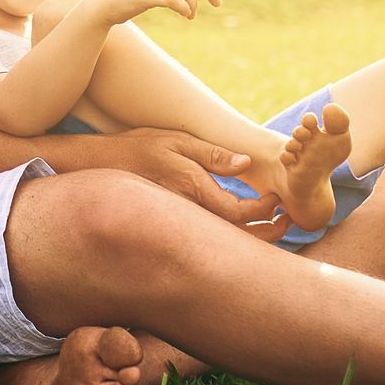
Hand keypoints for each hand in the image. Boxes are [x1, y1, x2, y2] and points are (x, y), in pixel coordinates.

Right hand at [105, 128, 291, 237]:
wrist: (96, 168)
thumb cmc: (137, 149)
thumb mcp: (176, 141)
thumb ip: (212, 155)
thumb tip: (246, 165)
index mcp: (192, 189)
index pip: (238, 212)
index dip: (263, 211)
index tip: (279, 200)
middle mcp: (187, 213)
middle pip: (235, 237)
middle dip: (266, 233)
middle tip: (288, 223)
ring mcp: (178, 224)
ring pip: (222, 243)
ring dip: (251, 239)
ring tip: (272, 228)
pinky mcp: (172, 228)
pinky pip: (207, 239)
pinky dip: (231, 238)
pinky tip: (243, 229)